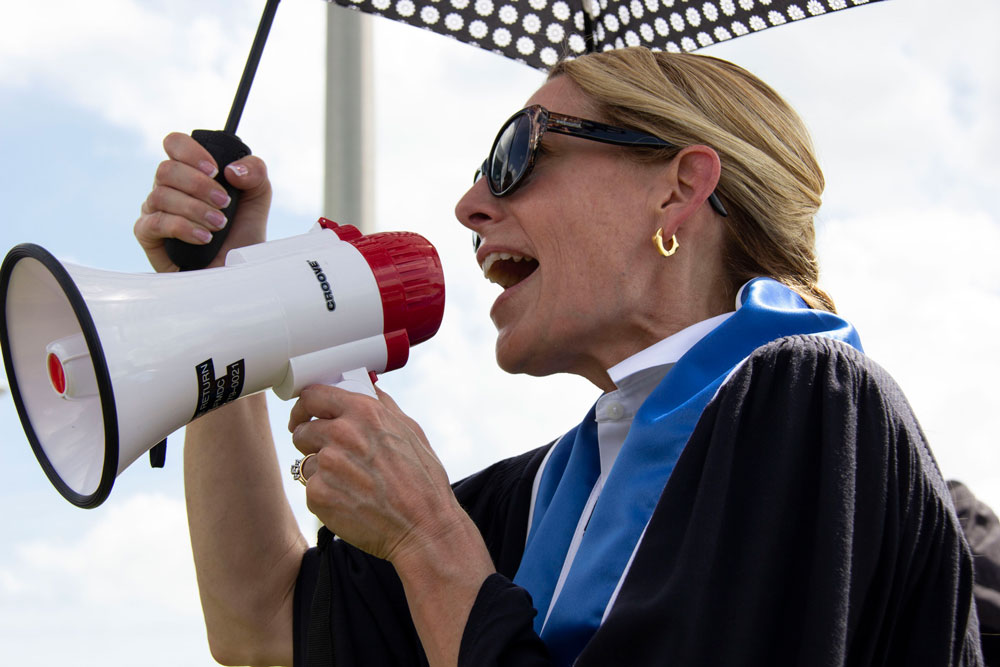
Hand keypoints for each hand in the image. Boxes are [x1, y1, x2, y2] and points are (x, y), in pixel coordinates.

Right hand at [134, 132, 271, 271]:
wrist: (236, 271)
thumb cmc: (242, 234)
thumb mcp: (258, 198)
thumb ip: (255, 172)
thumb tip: (232, 169)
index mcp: (189, 172)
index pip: (175, 144)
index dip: (191, 152)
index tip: (215, 170)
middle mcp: (168, 187)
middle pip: (166, 169)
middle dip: (199, 186)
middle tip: (224, 203)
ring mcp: (154, 210)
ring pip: (161, 195)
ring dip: (196, 209)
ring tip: (218, 224)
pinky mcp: (147, 235)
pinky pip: (155, 222)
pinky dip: (183, 228)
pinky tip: (204, 238)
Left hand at [288, 385, 466, 562]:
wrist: (424, 527)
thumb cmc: (423, 481)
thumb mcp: (411, 431)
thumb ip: (384, 406)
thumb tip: (368, 387)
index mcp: (364, 412)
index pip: (313, 395)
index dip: (306, 407)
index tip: (305, 415)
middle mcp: (342, 433)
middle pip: (302, 429)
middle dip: (310, 440)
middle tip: (327, 453)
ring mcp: (328, 464)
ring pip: (307, 461)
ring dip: (322, 471)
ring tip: (351, 484)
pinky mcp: (318, 494)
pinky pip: (311, 488)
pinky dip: (326, 495)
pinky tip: (351, 502)